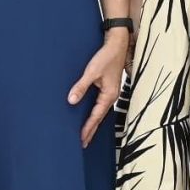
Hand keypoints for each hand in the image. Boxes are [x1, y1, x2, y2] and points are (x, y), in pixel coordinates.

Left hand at [67, 29, 131, 146]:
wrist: (117, 45)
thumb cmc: (106, 57)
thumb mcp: (92, 72)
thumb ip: (81, 87)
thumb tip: (71, 101)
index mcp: (109, 95)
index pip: (96, 116)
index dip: (88, 128)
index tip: (81, 139)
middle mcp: (111, 97)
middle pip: (100, 118)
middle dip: (91, 130)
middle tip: (83, 143)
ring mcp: (110, 93)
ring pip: (100, 113)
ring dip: (93, 123)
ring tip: (85, 135)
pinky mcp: (108, 89)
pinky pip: (100, 106)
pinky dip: (95, 114)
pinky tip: (90, 116)